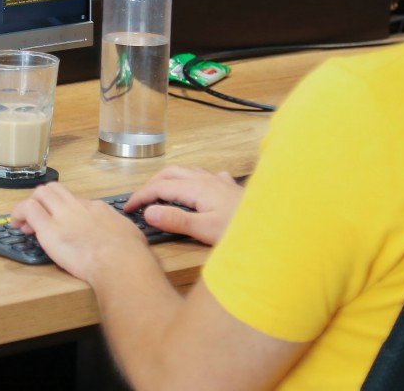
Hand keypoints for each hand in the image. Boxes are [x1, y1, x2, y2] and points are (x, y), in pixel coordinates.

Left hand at [11, 182, 149, 284]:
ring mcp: (63, 215)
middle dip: (43, 200)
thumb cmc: (130, 254)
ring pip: (40, 193)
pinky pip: (28, 209)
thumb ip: (119, 231)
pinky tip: (17, 224)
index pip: (74, 202)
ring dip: (30, 205)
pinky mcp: (49, 228)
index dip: (63, 211)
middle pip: (55, 190)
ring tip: (24, 222)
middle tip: (38, 218)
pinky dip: (19, 213)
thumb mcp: (128, 233)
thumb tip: (121, 237)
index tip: (60, 224)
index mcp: (97, 209)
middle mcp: (78, 207)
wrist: (121, 261)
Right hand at [123, 166, 243, 245]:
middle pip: (171, 173)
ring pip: (188, 172)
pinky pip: (206, 176)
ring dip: (170, 179)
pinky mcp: (230, 189)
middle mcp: (207, 179)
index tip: (128, 208)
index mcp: (197, 187)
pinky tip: (199, 187)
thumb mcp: (204, 230)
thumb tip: (148, 212)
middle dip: (151, 184)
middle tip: (139, 200)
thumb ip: (175, 220)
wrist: (275, 229)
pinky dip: (193, 179)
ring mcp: (220, 182)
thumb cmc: (240, 231)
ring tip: (160, 191)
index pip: (160, 186)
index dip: (141, 196)